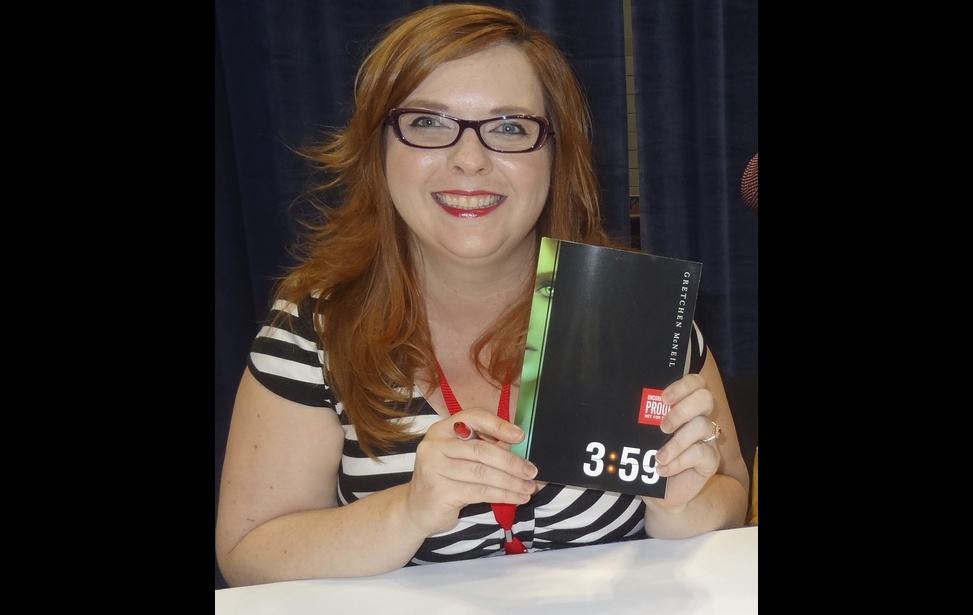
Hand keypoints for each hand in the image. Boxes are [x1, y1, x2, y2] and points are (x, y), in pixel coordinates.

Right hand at [405, 408, 537, 535]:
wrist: (416, 508)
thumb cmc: (446, 479)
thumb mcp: (461, 457)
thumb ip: (484, 448)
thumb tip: (519, 447)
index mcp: (442, 429)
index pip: (472, 418)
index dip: (498, 425)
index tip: (520, 435)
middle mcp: (435, 445)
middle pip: (480, 450)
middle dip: (511, 462)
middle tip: (531, 471)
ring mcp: (434, 469)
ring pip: (482, 474)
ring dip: (511, 482)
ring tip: (529, 488)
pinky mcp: (439, 492)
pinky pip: (479, 492)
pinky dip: (502, 495)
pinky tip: (516, 498)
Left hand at [646, 373, 720, 511]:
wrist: (658, 493)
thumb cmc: (649, 459)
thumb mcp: (642, 437)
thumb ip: (641, 420)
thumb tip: (623, 404)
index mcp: (684, 407)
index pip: (696, 383)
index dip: (682, 385)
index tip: (663, 398)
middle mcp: (699, 419)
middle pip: (705, 398)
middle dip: (682, 409)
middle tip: (662, 426)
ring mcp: (707, 439)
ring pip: (702, 426)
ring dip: (676, 442)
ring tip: (658, 457)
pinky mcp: (710, 460)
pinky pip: (700, 453)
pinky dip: (678, 461)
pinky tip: (662, 470)